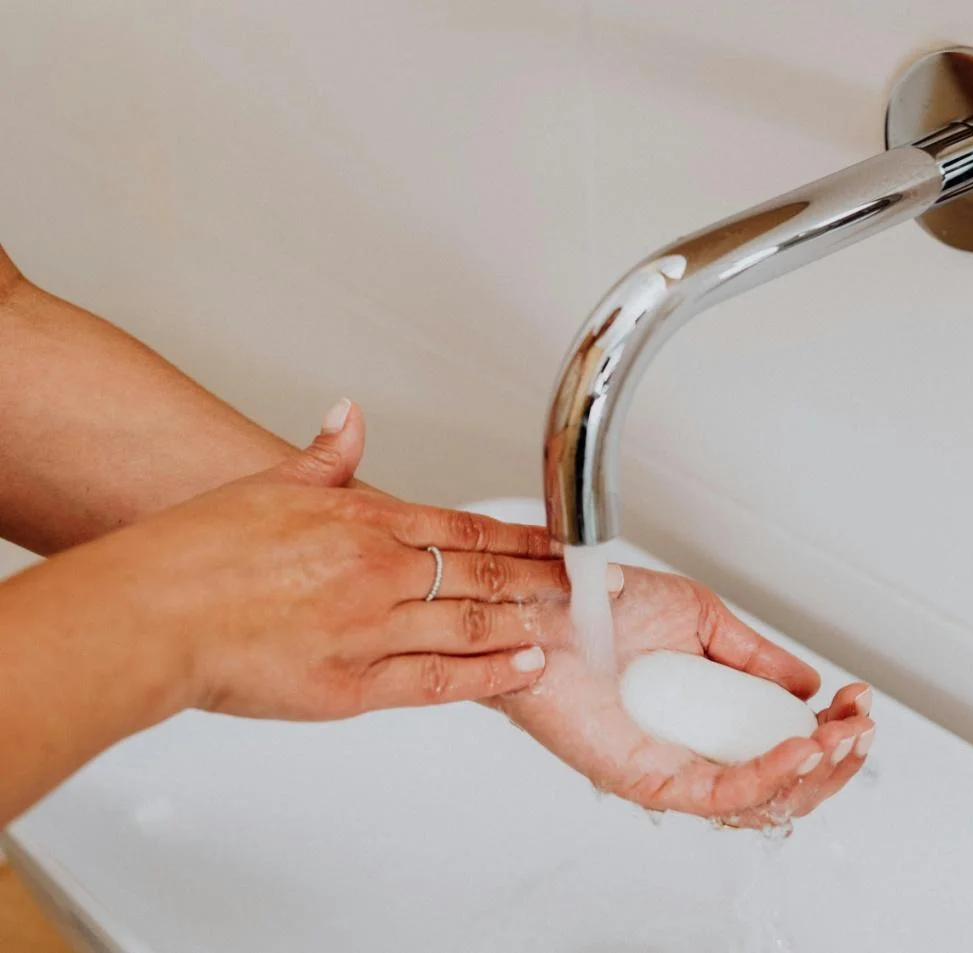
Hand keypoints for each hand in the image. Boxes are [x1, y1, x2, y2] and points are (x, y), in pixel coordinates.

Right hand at [50, 400, 582, 720]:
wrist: (150, 615)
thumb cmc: (195, 553)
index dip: (523, 538)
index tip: (561, 543)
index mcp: (364, 522)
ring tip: (572, 626)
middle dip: (544, 581)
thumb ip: (324, 457)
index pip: (467, 527)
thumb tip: (348, 417)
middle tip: (591, 588)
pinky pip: (439, 681)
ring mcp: (371, 630)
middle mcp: (379, 573)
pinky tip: (524, 668)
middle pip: (484, 574)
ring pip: (472, 624)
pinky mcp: (353, 686)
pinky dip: (489, 674)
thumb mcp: (267, 486)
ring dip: (529, 623)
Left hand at [494, 569, 875, 827]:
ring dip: (816, 772)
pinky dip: (768, 775)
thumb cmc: (602, 612)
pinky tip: (801, 749)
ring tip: (844, 737)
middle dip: (838, 760)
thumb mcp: (701, 620)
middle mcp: (694, 752)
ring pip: (762, 801)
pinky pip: (718, 793)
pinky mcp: (646, 778)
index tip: (858, 701)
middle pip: (784, 788)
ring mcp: (671, 769)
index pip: (784, 749)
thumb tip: (805, 687)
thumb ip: (754, 658)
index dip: (831, 733)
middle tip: (861, 724)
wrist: (546, 603)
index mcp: (709, 721)